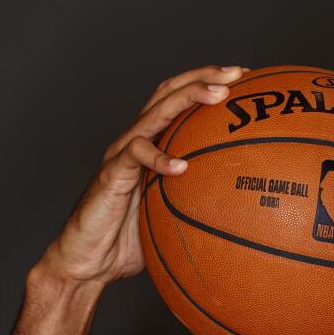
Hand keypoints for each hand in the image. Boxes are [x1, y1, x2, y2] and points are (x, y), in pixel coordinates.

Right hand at [43, 65, 247, 284]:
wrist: (87, 262)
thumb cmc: (131, 242)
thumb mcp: (175, 218)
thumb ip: (201, 205)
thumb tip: (246, 213)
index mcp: (152, 144)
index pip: (179, 100)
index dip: (207, 83)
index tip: (243, 77)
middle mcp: (136, 140)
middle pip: (168, 92)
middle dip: (203, 77)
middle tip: (236, 73)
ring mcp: (121, 154)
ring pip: (154, 114)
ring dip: (187, 99)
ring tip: (218, 96)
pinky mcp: (110, 174)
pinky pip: (135, 157)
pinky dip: (159, 158)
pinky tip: (182, 166)